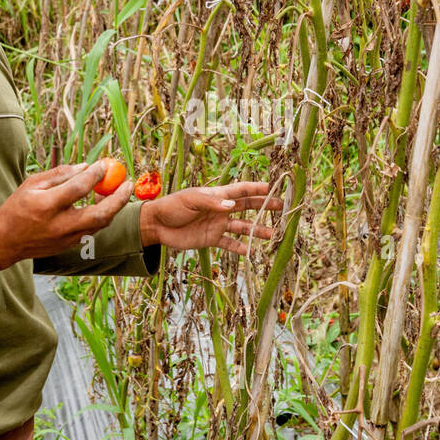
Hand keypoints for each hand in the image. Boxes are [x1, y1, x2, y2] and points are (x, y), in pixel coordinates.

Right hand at [0, 161, 132, 269]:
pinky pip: (92, 230)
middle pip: (99, 214)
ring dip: (114, 208)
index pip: (77, 188)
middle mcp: (59, 225)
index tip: (104, 165)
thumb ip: (59, 174)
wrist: (5, 242)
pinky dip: (102, 216)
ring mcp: (66, 239)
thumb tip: (85, 166)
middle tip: (129, 183)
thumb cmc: (17, 207)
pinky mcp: (69, 246)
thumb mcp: (32, 184)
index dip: (94, 175)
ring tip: (121, 191)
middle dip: (118, 199)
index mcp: (46, 206)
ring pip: (100, 225)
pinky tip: (105, 204)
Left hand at [139, 181, 282, 255]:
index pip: (241, 190)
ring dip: (257, 230)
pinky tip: (250, 252)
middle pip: (247, 207)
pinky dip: (239, 248)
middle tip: (282, 208)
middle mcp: (221, 209)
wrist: (157, 225)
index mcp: (217, 195)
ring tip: (272, 235)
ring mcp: (217, 224)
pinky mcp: (211, 239)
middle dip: (265, 207)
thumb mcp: (191, 200)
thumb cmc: (172, 206)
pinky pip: (229, 244)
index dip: (257, 188)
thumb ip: (211, 203)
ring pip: (242, 227)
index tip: (274, 187)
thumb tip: (232, 206)